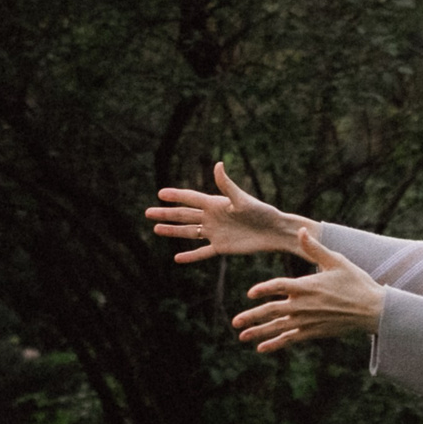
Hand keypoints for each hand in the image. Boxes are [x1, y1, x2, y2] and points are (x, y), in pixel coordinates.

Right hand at [148, 162, 317, 262]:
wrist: (274, 231)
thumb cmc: (261, 212)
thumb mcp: (242, 199)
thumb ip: (227, 185)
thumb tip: (217, 165)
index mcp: (215, 203)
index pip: (190, 199)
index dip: (175, 196)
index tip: (159, 193)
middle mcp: (212, 217)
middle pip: (184, 215)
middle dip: (166, 214)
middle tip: (147, 212)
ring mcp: (215, 232)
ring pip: (189, 232)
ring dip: (173, 231)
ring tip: (156, 229)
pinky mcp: (221, 247)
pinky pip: (202, 252)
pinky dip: (190, 256)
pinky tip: (177, 258)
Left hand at [231, 228, 385, 352]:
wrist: (372, 310)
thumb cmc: (356, 282)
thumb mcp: (336, 261)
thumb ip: (314, 248)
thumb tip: (300, 230)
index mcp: (307, 286)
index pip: (279, 286)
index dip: (263, 289)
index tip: (251, 293)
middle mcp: (304, 305)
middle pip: (272, 311)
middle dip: (252, 316)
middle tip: (235, 322)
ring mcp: (308, 321)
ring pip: (278, 327)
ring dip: (259, 332)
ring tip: (242, 337)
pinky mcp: (314, 332)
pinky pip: (290, 339)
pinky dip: (276, 343)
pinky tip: (262, 348)